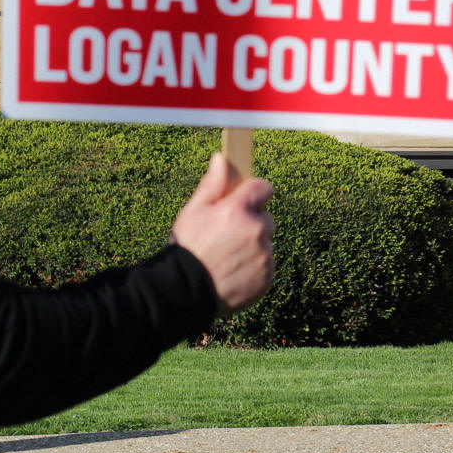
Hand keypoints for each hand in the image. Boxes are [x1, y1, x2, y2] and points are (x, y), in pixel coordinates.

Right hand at [171, 153, 274, 315]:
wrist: (184, 293)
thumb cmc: (186, 249)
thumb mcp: (192, 213)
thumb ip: (212, 185)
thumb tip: (222, 159)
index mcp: (237, 210)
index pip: (263, 187)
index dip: (254, 193)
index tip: (246, 200)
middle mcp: (256, 230)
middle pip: (265, 218)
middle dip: (251, 223)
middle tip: (227, 236)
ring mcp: (264, 255)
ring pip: (266, 243)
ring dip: (253, 246)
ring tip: (227, 258)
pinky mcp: (268, 276)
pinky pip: (266, 265)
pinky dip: (255, 267)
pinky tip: (233, 272)